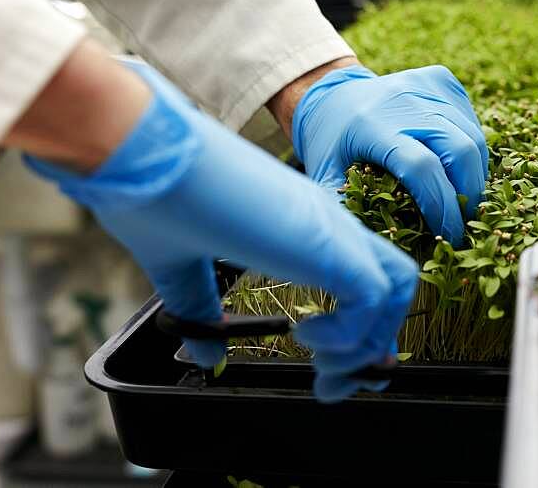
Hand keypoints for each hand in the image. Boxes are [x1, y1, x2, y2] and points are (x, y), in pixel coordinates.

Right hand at [26, 61, 417, 401]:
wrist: (141, 152)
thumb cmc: (155, 195)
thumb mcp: (181, 268)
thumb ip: (201, 308)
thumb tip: (207, 354)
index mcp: (300, 227)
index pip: (362, 278)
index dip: (359, 331)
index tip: (331, 371)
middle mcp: (325, 223)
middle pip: (393, 286)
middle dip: (374, 347)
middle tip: (335, 385)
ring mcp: (329, 227)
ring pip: (396, 288)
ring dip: (368, 342)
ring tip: (321, 366)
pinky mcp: (323, 239)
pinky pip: (373, 295)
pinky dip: (350, 332)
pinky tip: (304, 336)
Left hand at [290, 65, 487, 245]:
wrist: (331, 94)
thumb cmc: (330, 145)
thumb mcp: (325, 177)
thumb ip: (344, 211)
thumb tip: (370, 256)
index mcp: (372, 125)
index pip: (422, 168)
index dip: (442, 206)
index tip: (450, 236)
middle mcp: (403, 99)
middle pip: (459, 150)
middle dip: (469, 193)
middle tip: (464, 222)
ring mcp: (426, 85)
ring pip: (473, 136)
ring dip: (475, 175)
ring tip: (463, 201)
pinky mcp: (442, 80)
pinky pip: (470, 120)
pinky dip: (471, 150)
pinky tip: (455, 167)